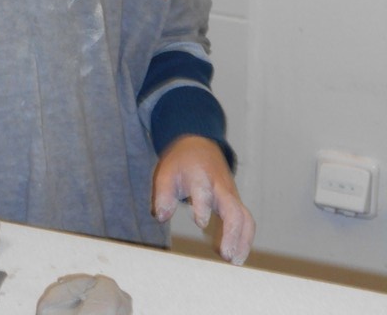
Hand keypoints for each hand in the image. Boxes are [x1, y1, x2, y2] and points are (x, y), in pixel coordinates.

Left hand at [152, 135, 254, 264]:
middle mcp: (220, 187)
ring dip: (243, 240)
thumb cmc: (182, 162)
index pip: (204, 191)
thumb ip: (162, 194)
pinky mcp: (236, 203)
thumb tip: (161, 217)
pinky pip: (246, 221)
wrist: (200, 145)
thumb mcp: (166, 171)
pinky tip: (236, 257)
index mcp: (200, 176)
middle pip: (234, 209)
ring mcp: (231, 195)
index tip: (200, 223)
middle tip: (225, 255)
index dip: (203, 206)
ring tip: (234, 261)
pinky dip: (245, 239)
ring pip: (245, 217)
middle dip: (232, 232)